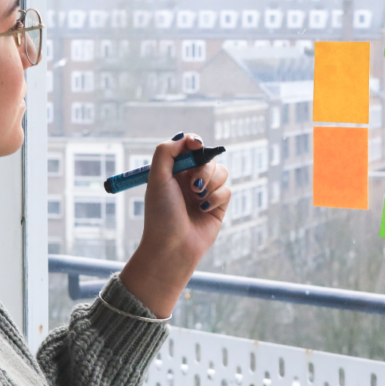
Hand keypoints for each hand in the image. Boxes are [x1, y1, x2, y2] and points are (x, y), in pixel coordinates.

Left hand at [119, 133, 229, 317]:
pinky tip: (204, 210)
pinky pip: (227, 190)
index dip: (194, 142)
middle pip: (208, 157)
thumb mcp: (156, 177)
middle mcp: (189, 180)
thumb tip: (187, 138)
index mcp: (173, 171)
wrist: (173, 247)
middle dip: (203, 168)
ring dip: (210, 183)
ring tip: (198, 198)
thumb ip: (166, 151)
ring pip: (221, 172)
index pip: (189, 147)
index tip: (196, 145)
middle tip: (193, 184)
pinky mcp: (218, 206)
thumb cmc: (162, 214)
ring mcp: (205, 192)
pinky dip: (216, 197)